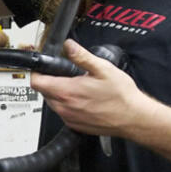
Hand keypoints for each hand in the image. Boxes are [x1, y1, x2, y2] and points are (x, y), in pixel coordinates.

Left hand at [31, 40, 158, 137]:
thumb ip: (82, 57)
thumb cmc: (121, 96)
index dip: (37, 71)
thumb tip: (69, 46)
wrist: (133, 118)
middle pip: (44, 92)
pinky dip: (67, 104)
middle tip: (64, 73)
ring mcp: (69, 118)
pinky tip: (82, 99)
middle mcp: (65, 108)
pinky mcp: (75, 126)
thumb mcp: (103, 69)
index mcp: (67, 92)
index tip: (42, 66)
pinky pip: (63, 113)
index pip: (37, 82)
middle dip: (49, 81)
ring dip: (58, 93)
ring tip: (76, 86)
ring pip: (53, 103)